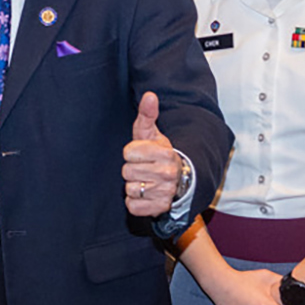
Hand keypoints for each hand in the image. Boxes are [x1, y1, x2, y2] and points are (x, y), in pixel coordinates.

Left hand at [123, 92, 188, 218]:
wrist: (178, 181)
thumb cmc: (158, 155)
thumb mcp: (151, 134)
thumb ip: (147, 115)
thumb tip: (149, 95)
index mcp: (165, 152)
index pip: (128, 152)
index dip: (131, 153)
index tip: (141, 154)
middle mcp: (168, 173)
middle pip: (127, 171)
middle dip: (132, 169)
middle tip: (144, 168)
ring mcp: (164, 192)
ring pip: (129, 189)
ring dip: (134, 186)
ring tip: (146, 181)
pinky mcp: (159, 208)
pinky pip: (132, 206)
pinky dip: (135, 202)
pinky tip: (145, 194)